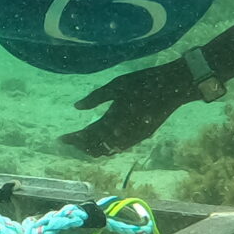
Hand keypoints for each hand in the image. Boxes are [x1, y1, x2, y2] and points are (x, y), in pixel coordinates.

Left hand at [59, 62, 193, 157]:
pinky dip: (107, 147)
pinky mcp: (142, 137)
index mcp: (113, 120)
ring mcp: (134, 138)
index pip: (87, 136)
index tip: (61, 139)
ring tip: (83, 142)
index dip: (73, 139)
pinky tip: (103, 139)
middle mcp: (122, 134)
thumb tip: (76, 107)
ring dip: (94, 148)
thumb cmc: (143, 82)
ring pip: (108, 150)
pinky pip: (119, 148)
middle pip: (96, 148)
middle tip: (70, 141)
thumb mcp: (116, 85)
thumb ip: (95, 98)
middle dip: (81, 146)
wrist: (173, 88)